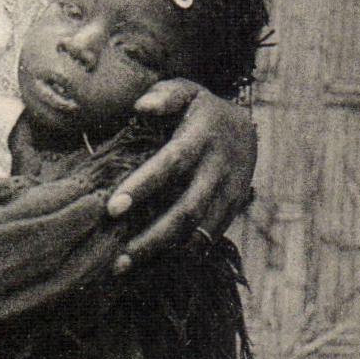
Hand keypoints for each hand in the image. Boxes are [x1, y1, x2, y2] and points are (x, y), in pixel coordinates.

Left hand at [106, 81, 256, 272]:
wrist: (246, 128)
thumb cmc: (200, 109)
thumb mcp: (186, 91)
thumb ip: (164, 96)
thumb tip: (142, 105)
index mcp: (200, 139)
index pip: (170, 165)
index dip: (143, 186)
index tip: (112, 208)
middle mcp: (217, 170)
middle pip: (185, 210)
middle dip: (152, 236)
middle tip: (117, 257)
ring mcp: (228, 193)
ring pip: (198, 231)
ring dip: (163, 252)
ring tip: (125, 266)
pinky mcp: (233, 210)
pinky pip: (208, 238)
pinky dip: (181, 255)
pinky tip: (151, 267)